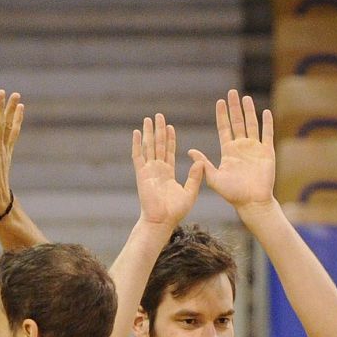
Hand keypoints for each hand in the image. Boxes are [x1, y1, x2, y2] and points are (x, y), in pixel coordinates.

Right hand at [132, 112, 203, 228]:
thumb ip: (195, 176)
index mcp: (168, 173)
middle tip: (158, 115)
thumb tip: (200, 161)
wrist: (161, 221)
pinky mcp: (141, 174)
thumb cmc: (175, 211)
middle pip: (158, 145)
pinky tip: (136, 132)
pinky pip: (138, 156)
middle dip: (159, 130)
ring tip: (148, 119)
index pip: (169, 151)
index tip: (170, 126)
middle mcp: (157, 169)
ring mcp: (148, 171)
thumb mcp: (190, 192)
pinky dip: (136, 144)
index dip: (170, 138)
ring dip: (148, 133)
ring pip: (148, 147)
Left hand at [187, 90, 275, 211]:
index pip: (224, 128)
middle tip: (231, 92)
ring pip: (252, 125)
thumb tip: (189, 150)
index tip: (220, 102)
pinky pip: (267, 134)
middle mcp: (241, 147)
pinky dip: (267, 123)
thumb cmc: (233, 194)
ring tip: (245, 98)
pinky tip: (265, 112)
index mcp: (229, 151)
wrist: (252, 202)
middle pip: (237, 122)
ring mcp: (255, 149)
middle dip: (234, 107)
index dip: (222, 115)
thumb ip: (203, 164)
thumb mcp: (214, 178)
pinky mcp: (267, 152)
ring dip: (248, 111)